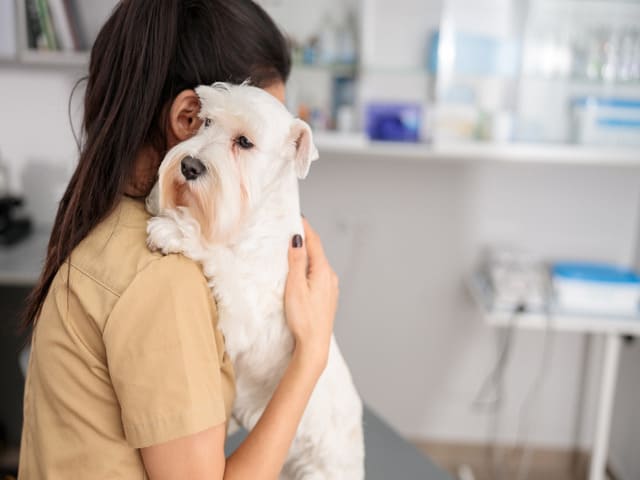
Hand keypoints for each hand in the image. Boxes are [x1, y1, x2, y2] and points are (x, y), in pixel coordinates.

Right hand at [284, 218, 338, 372]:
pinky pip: (318, 275)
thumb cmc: (303, 318)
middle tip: (291, 227)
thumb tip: (297, 239)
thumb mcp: (295, 287)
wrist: (314, 345)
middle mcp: (330, 276)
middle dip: (305, 238)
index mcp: (323, 271)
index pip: (314, 242)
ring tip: (293, 247)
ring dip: (307, 253)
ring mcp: (331, 287)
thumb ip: (296, 262)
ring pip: (318, 263)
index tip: (296, 216)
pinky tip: (301, 271)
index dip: (305, 227)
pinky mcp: (328, 297)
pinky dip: (309, 267)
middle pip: (317, 251)